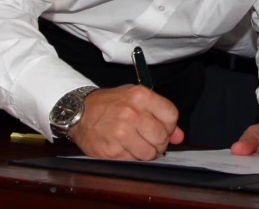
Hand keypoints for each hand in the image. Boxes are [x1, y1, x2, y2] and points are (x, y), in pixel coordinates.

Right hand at [67, 85, 183, 159]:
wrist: (79, 111)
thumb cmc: (110, 104)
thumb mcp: (135, 99)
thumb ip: (160, 114)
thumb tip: (179, 136)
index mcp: (141, 96)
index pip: (171, 115)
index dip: (170, 125)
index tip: (162, 126)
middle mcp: (132, 114)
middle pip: (162, 136)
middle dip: (160, 141)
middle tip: (150, 139)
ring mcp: (121, 133)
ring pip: (150, 153)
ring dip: (147, 152)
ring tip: (138, 144)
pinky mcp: (112, 151)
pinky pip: (134, 161)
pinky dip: (132, 157)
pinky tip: (124, 147)